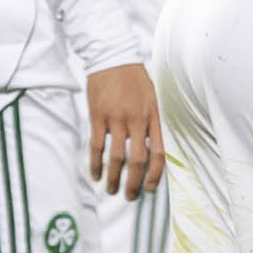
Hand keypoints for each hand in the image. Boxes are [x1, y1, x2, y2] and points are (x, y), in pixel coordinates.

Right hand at [83, 61, 160, 195]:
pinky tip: (95, 174)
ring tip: (111, 189)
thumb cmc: (134, 78)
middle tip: (130, 196)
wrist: (113, 56)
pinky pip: (97, 146)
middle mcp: (136, 120)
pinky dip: (95, 163)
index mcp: (152, 117)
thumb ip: (152, 123)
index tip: (149, 189)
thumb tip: (151, 150)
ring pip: (116, 157)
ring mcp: (116, 119)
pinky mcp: (98, 116)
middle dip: (134, 183)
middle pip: (137, 160)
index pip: (158, 153)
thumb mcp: (152, 98)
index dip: (154, 175)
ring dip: (114, 178)